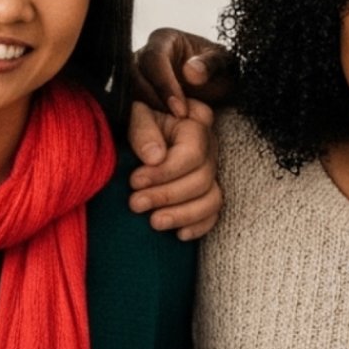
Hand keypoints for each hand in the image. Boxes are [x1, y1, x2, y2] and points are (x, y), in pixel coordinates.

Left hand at [127, 96, 220, 238]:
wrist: (138, 132)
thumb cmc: (138, 119)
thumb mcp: (136, 114)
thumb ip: (144, 130)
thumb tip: (154, 157)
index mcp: (196, 125)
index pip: (193, 153)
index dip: (165, 172)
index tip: (135, 181)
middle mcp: (210, 148)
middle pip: (202, 179)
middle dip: (167, 195)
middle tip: (135, 204)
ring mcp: (212, 172)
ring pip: (212, 199)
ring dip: (183, 215)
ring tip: (154, 223)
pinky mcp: (207, 192)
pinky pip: (214, 213)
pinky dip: (199, 226)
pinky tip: (179, 234)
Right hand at [133, 28, 233, 114]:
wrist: (216, 83)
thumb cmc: (219, 69)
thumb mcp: (224, 64)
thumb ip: (210, 64)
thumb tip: (189, 72)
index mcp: (164, 39)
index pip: (154, 58)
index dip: (164, 84)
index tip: (180, 109)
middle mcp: (145, 53)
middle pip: (134, 74)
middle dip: (153, 99)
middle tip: (177, 119)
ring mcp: (138, 73)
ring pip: (130, 90)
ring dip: (148, 109)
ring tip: (172, 123)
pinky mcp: (137, 92)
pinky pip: (132, 103)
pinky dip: (144, 115)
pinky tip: (163, 126)